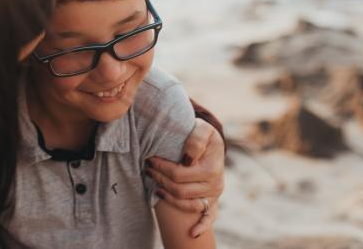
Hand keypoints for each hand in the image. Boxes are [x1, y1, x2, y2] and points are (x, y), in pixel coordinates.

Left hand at [146, 118, 224, 236]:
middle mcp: (215, 184)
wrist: (211, 142)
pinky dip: (202, 226)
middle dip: (160, 179)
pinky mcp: (212, 202)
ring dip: (168, 196)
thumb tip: (187, 158)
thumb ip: (196, 139)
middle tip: (147, 168)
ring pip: (187, 204)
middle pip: (180, 190)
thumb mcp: (202, 128)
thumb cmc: (202, 134)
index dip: (161, 168)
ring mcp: (213, 195)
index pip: (180, 174)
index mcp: (212, 168)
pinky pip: (209, 218)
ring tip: (154, 184)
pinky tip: (192, 233)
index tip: (150, 159)